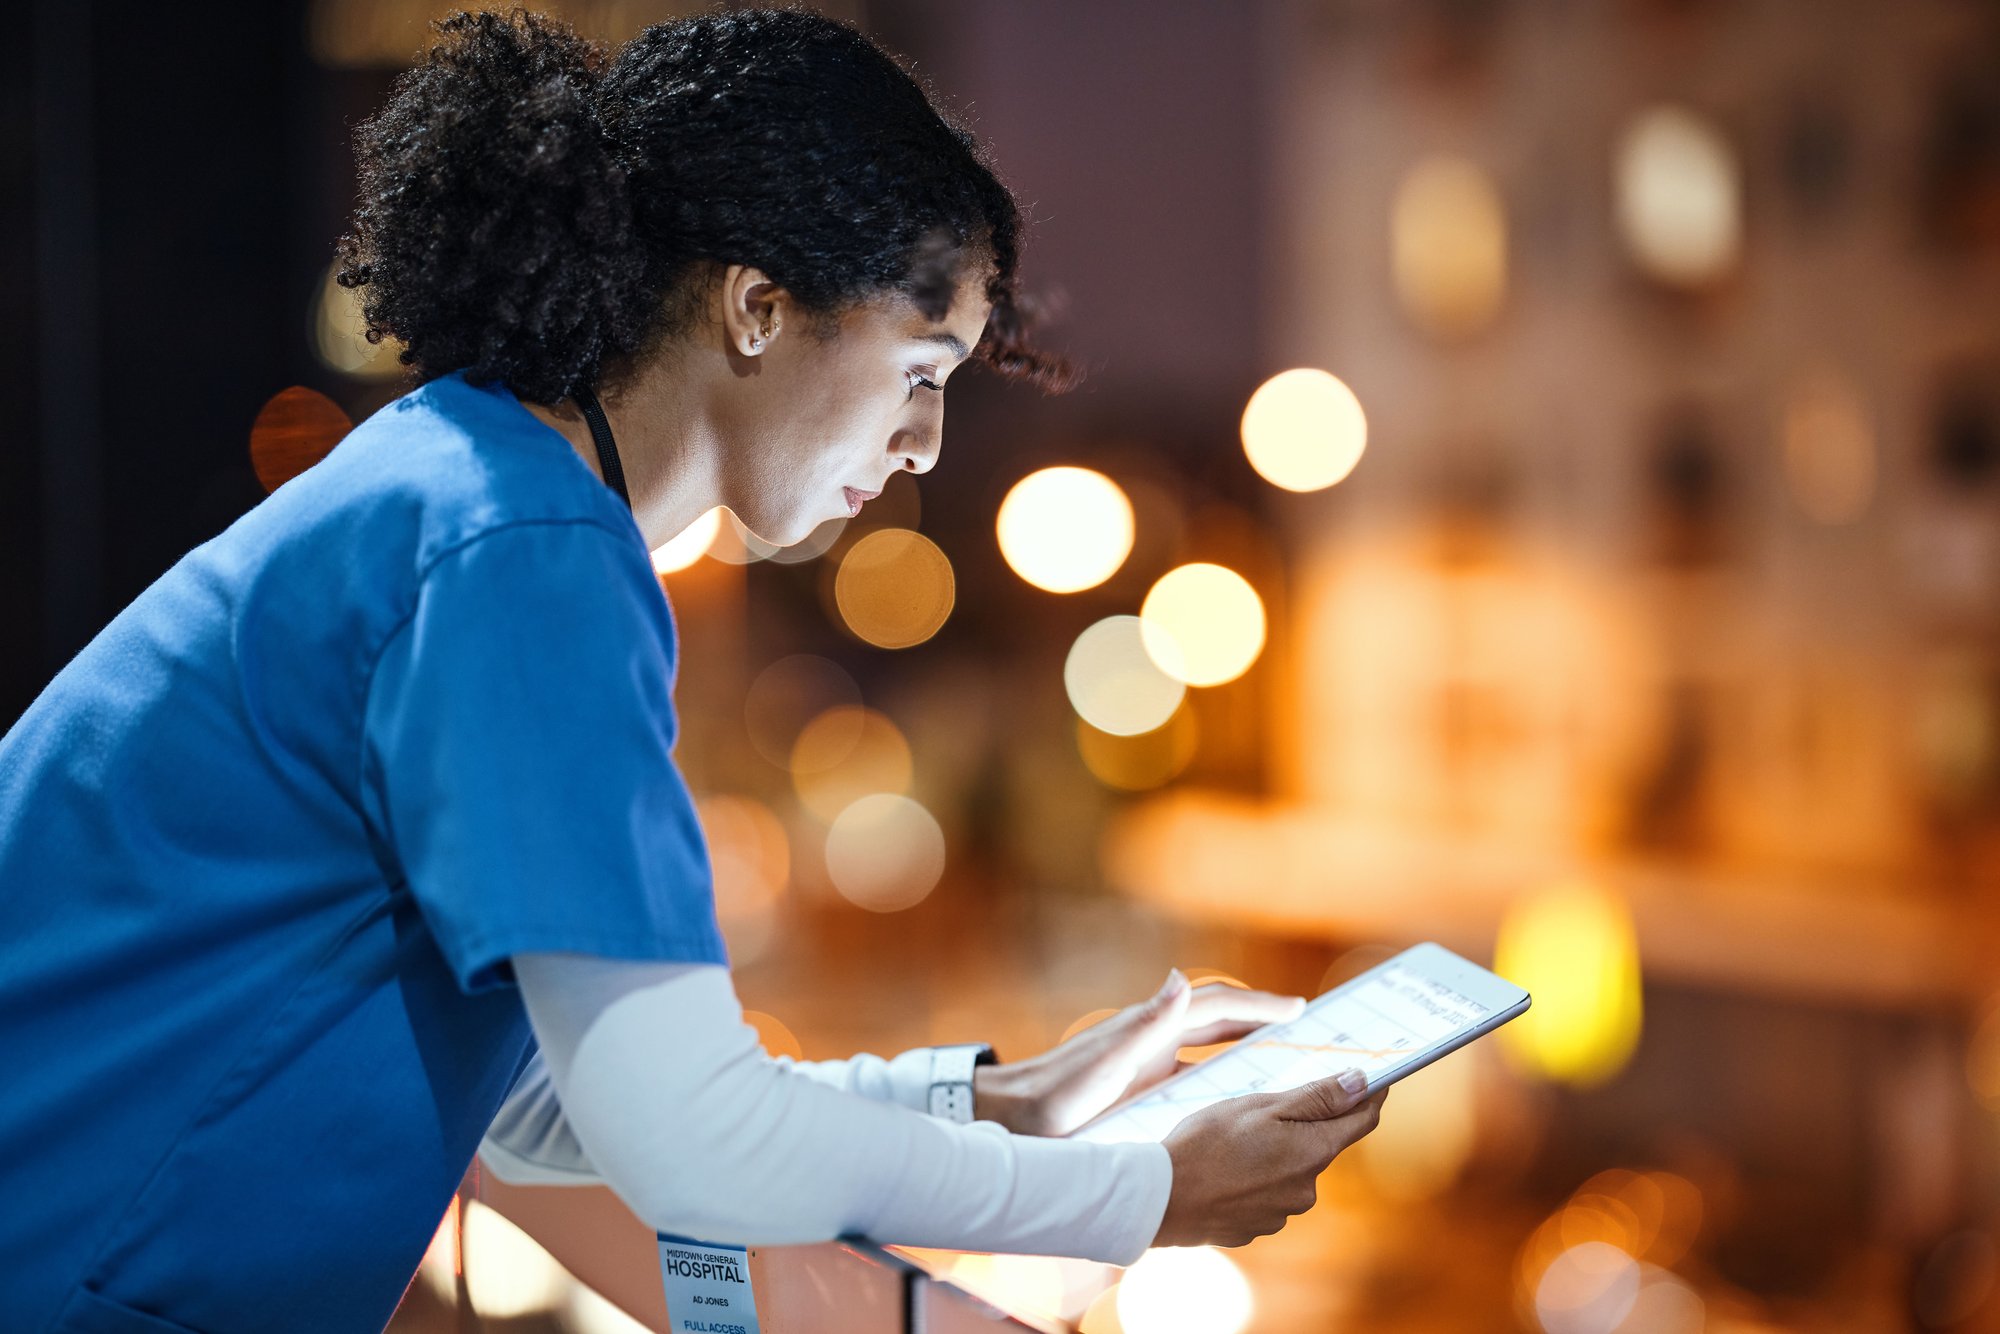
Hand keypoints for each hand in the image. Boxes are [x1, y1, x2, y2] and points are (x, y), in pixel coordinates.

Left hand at [972, 968, 1307, 1137]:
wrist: (1014, 1119)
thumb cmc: (1055, 1096)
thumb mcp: (1104, 1066)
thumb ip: (1144, 1027)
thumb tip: (1179, 980)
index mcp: (1151, 1030)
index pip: (1217, 1007)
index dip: (1260, 1006)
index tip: (1301, 1009)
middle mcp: (1154, 1038)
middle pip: (1220, 1021)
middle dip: (1263, 1020)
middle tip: (1309, 1028)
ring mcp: (1148, 1061)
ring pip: (1211, 1046)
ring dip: (1248, 1045)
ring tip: (1289, 1055)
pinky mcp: (1141, 1085)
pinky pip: (1195, 1072)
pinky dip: (1223, 1073)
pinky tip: (1240, 1094)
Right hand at [1152, 1071, 1386, 1247]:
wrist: (1162, 1198)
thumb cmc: (1208, 1143)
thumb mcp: (1261, 1107)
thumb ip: (1317, 1097)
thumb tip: (1362, 1084)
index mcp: (1313, 1152)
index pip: (1362, 1119)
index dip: (1371, 1095)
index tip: (1375, 1077)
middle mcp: (1307, 1189)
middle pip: (1321, 1144)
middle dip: (1303, 1124)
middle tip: (1263, 1107)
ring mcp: (1283, 1212)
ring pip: (1291, 1170)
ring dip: (1274, 1152)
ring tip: (1232, 1142)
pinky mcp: (1258, 1226)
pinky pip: (1267, 1193)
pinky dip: (1255, 1177)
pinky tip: (1225, 1169)